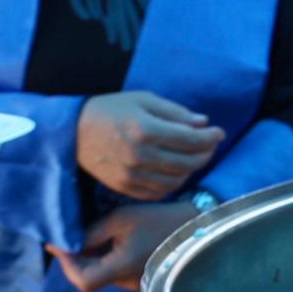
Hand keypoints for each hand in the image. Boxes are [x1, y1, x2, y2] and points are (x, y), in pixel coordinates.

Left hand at [50, 201, 196, 291]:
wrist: (195, 227)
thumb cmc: (159, 219)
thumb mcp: (121, 218)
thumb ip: (92, 233)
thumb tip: (67, 244)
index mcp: (122, 268)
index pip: (82, 281)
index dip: (66, 264)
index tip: (58, 243)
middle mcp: (127, 282)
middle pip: (89, 279)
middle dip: (75, 259)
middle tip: (68, 236)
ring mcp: (136, 284)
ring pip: (102, 275)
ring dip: (90, 258)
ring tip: (90, 234)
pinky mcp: (142, 279)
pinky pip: (115, 272)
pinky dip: (105, 259)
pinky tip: (109, 240)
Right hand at [76, 90, 222, 198]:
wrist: (73, 133)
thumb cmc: (110, 109)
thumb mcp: (143, 99)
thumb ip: (175, 112)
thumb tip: (203, 123)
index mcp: (145, 129)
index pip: (190, 140)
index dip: (210, 138)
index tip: (219, 132)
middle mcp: (139, 155)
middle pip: (186, 162)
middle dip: (205, 153)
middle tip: (210, 144)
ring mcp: (132, 175)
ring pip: (176, 180)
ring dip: (191, 170)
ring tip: (195, 158)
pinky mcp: (125, 188)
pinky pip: (158, 192)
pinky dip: (173, 183)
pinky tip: (176, 171)